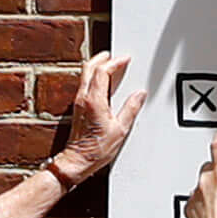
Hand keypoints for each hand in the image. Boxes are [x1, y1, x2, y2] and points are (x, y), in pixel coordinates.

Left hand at [49, 51, 144, 183]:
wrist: (77, 161)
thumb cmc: (95, 149)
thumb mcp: (120, 129)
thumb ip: (130, 109)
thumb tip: (139, 95)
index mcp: (94, 101)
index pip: (102, 71)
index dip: (114, 62)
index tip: (124, 59)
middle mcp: (83, 99)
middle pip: (89, 68)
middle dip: (102, 58)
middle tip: (114, 56)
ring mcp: (78, 103)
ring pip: (85, 75)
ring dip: (97, 67)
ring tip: (109, 65)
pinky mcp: (77, 108)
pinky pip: (84, 85)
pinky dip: (93, 78)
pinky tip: (102, 83)